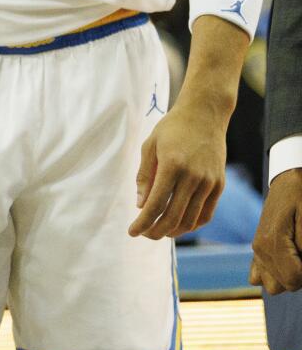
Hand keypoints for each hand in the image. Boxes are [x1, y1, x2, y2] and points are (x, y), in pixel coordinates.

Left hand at [130, 97, 227, 239]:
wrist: (205, 115)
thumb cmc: (172, 129)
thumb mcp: (149, 147)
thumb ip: (144, 177)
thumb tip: (141, 206)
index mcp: (172, 166)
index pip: (155, 204)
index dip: (142, 222)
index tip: (132, 232)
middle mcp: (193, 177)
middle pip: (173, 216)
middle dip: (155, 231)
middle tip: (144, 234)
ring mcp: (209, 182)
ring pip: (191, 218)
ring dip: (173, 230)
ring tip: (159, 232)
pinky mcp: (219, 184)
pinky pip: (206, 213)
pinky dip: (193, 224)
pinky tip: (179, 226)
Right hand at [251, 169, 301, 293]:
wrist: (289, 179)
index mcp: (272, 242)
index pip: (292, 280)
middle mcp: (260, 249)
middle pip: (282, 286)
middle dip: (299, 276)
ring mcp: (257, 250)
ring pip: (271, 285)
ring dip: (287, 276)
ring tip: (298, 258)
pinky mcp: (258, 248)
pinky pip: (259, 276)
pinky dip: (274, 273)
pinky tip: (287, 260)